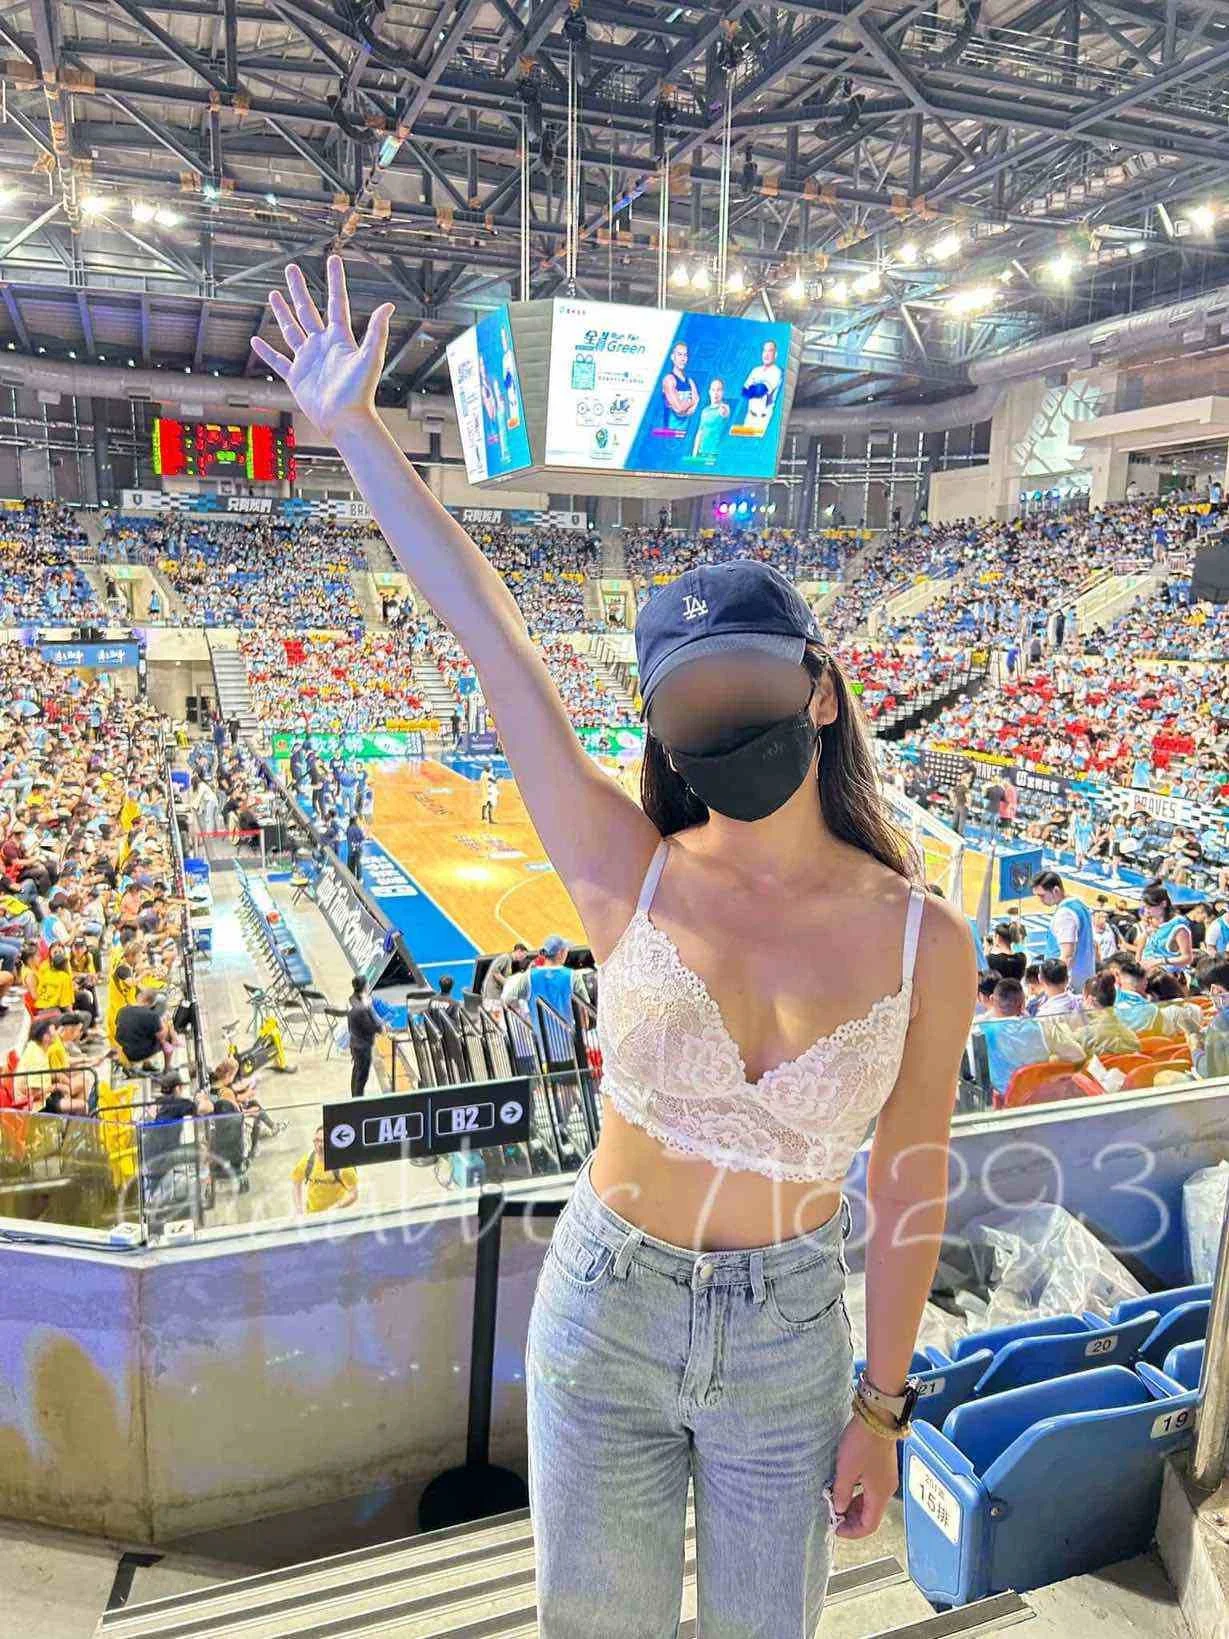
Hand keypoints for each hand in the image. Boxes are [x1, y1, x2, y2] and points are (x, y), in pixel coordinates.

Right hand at [251, 257, 392, 442]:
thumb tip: (389, 305)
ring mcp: (308, 360)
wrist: (346, 420)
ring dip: (282, 312)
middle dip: (298, 289)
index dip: (335, 281)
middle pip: (307, 310)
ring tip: (273, 294)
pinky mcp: (296, 377)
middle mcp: (323, 346)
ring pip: (291, 330)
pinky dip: (267, 351)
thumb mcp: (370, 357)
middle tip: (290, 268)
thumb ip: (377, 331)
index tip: (333, 259)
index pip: (336, 303)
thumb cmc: (360, 391)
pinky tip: (256, 341)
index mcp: (340, 339)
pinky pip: (278, 361)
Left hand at [831, 1415, 898, 1538]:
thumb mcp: (846, 1470)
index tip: (835, 1528)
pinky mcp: (884, 1467)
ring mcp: (887, 1478)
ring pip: (871, 1502)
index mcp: (879, 1495)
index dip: (852, 1532)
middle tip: (835, 1516)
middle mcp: (886, 1490)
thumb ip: (842, 1492)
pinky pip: (872, 1490)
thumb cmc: (861, 1445)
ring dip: (855, 1507)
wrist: (878, 1418)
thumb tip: (840, 1509)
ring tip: (838, 1503)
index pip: (869, 1526)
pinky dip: (860, 1494)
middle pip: (871, 1515)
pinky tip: (847, 1487)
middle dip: (853, 1520)